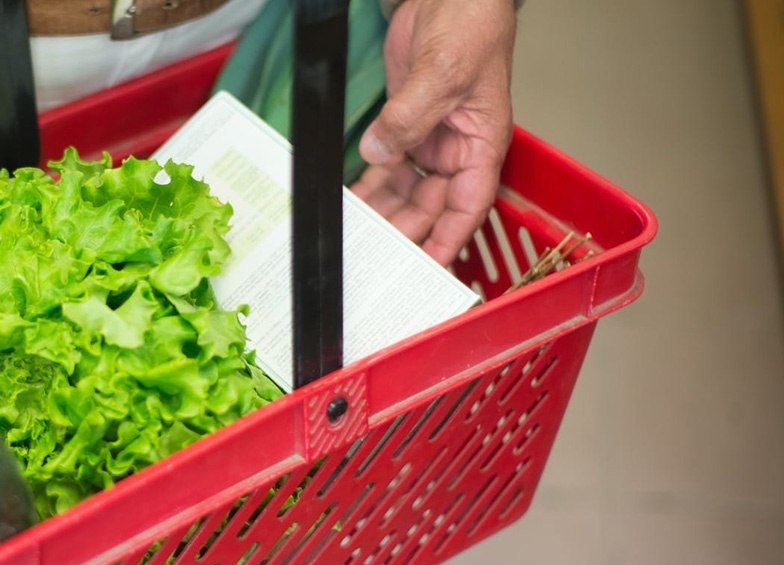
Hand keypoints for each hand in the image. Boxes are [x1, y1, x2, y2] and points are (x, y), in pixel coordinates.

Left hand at [351, 0, 517, 264]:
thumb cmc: (472, 26)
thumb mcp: (444, 73)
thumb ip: (409, 117)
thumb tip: (380, 152)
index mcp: (481, 145)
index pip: (466, 207)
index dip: (447, 241)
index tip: (427, 269)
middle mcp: (457, 150)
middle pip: (431, 208)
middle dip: (404, 233)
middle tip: (375, 258)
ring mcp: (430, 140)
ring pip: (407, 193)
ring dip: (383, 214)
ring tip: (357, 238)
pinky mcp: (405, 127)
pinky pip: (388, 168)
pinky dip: (371, 186)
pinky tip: (352, 205)